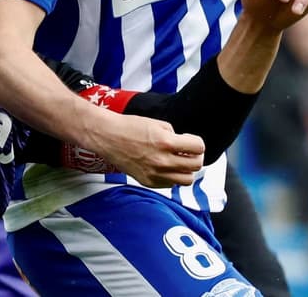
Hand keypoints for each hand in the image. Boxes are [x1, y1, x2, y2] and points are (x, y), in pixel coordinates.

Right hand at [88, 112, 205, 187]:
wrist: (108, 137)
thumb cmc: (130, 127)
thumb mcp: (158, 124)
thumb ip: (174, 135)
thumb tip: (184, 145)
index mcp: (166, 142)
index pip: (198, 147)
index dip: (197, 143)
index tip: (191, 141)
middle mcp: (162, 161)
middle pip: (196, 166)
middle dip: (196, 157)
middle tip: (189, 152)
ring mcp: (155, 174)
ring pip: (186, 180)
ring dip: (186, 170)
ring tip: (178, 161)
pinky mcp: (148, 182)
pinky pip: (170, 184)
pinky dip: (172, 176)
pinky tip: (164, 167)